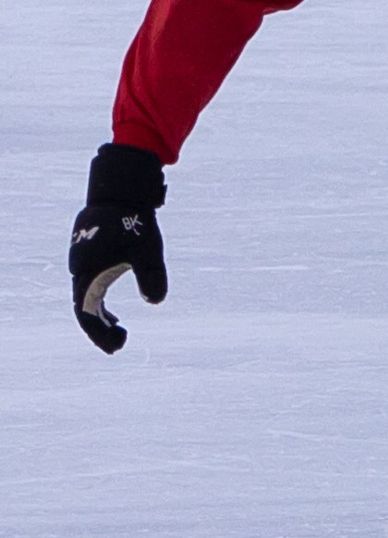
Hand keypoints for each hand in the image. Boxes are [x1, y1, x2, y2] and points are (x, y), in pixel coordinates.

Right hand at [70, 143, 168, 353]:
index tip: (118, 346)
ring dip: (100, 318)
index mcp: (89, 273)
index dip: (100, 333)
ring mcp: (84, 264)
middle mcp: (81, 271)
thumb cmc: (133, 221)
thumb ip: (151, 276)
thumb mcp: (147, 250)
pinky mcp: (90, 258)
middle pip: (85, 310)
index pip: (87, 314)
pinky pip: (90, 289)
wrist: (120, 191)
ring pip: (87, 300)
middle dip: (100, 330)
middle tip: (120, 344)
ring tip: (118, 332)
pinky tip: (112, 314)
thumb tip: (156, 301)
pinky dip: (100, 304)